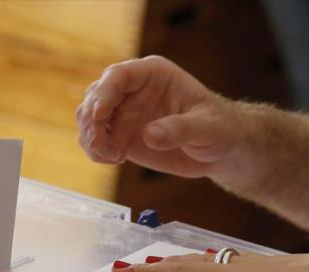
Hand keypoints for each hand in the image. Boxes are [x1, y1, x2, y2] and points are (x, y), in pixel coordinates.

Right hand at [76, 56, 246, 178]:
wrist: (219, 148)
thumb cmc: (219, 128)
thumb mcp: (207, 127)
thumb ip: (180, 129)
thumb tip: (151, 135)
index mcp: (153, 74)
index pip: (119, 75)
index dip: (104, 92)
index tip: (99, 114)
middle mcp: (133, 89)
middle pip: (96, 95)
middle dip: (92, 120)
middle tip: (104, 147)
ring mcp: (123, 112)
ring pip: (89, 117)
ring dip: (91, 137)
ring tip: (112, 157)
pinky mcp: (120, 135)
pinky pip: (95, 139)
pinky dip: (95, 151)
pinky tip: (113, 160)